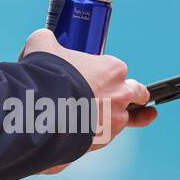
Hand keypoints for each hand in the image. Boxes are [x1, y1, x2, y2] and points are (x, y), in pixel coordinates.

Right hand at [18, 28, 156, 173]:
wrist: (41, 109)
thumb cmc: (47, 74)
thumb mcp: (42, 46)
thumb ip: (48, 40)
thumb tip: (43, 39)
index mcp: (112, 69)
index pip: (119, 70)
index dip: (105, 74)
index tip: (92, 77)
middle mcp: (121, 94)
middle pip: (138, 95)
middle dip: (130, 96)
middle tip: (111, 98)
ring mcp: (115, 119)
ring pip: (121, 119)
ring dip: (108, 117)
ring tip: (87, 117)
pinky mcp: (104, 140)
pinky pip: (104, 136)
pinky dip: (94, 133)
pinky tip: (79, 129)